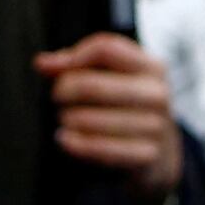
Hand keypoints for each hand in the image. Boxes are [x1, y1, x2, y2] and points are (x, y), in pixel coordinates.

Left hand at [34, 32, 188, 198]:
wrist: (162, 153)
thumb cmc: (129, 108)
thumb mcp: (114, 79)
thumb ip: (76, 65)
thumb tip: (42, 63)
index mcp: (151, 67)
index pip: (105, 49)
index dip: (74, 57)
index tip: (57, 69)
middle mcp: (156, 94)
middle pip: (92, 85)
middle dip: (64, 91)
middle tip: (57, 97)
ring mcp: (154, 126)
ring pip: (91, 119)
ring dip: (69, 120)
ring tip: (65, 120)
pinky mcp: (146, 155)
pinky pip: (100, 148)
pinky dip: (76, 144)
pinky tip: (65, 139)